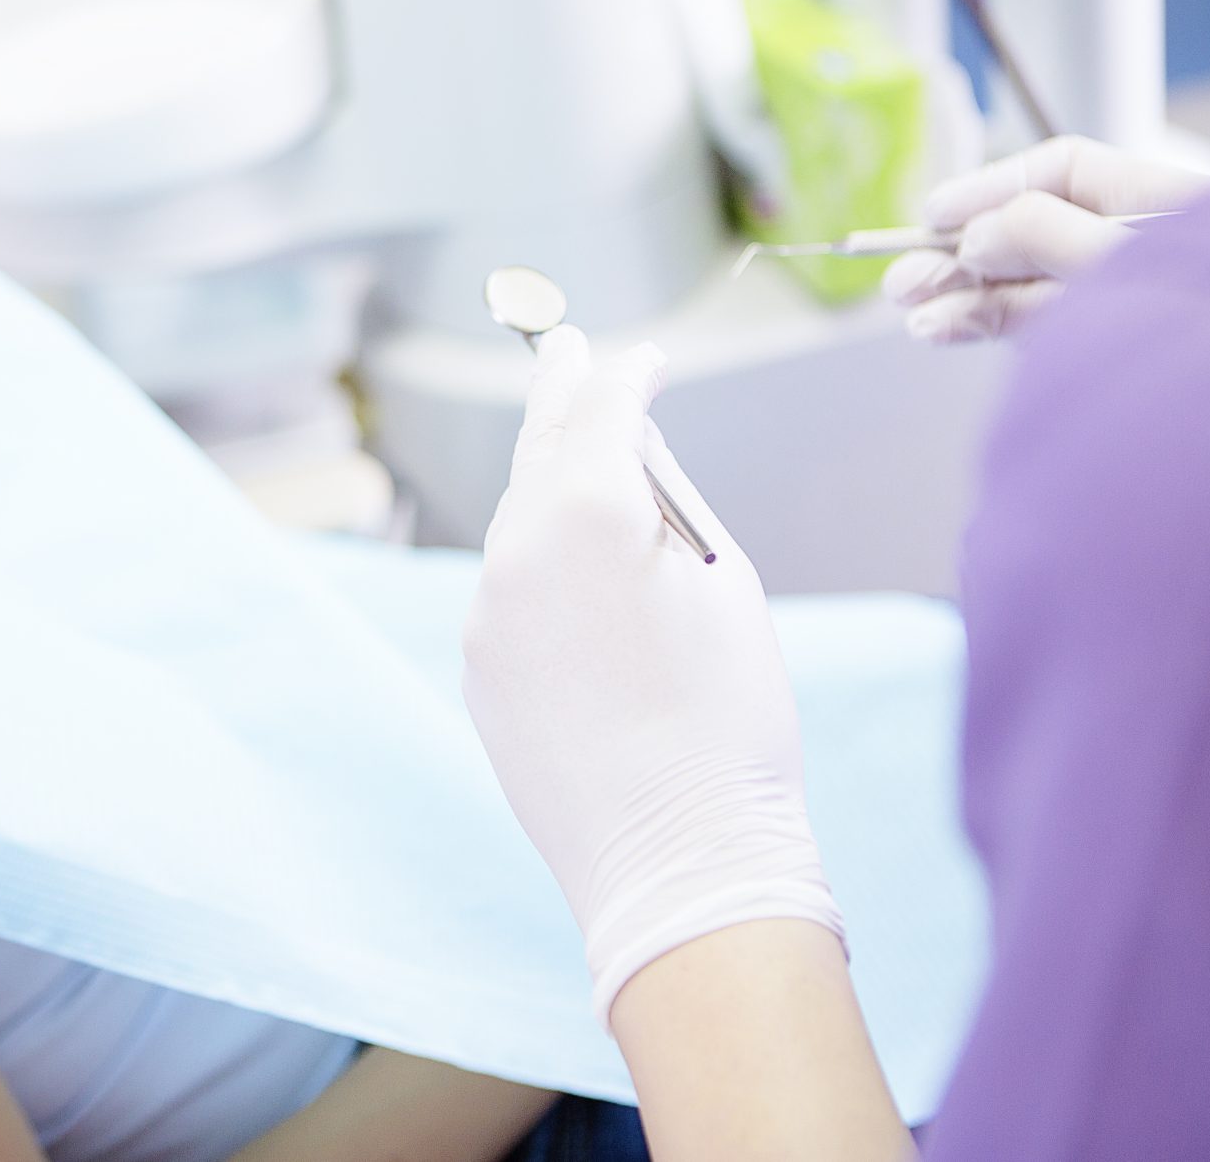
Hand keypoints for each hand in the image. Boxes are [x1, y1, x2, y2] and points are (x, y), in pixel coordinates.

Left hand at [463, 328, 838, 1029]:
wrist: (679, 861)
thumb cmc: (729, 723)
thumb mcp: (724, 581)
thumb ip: (664, 500)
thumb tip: (626, 456)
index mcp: (584, 514)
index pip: (600, 409)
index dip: (625, 375)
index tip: (641, 358)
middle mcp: (513, 552)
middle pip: (539, 451)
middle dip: (558, 398)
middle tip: (561, 348)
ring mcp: (485, 615)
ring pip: (518, 523)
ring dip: (549, 487)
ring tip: (579, 454)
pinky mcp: (480, 670)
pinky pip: (508, 590)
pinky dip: (538, 563)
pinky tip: (574, 570)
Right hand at [884, 135, 1209, 344]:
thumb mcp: (1128, 259)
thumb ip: (1047, 238)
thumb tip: (976, 235)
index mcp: (1162, 204)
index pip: (1063, 174)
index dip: (992, 187)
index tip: (935, 212)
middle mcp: (1140, 247)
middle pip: (1034, 232)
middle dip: (963, 252)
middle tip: (900, 278)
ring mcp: (1125, 301)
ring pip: (1028, 287)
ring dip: (964, 295)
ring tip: (911, 311)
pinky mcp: (1112, 351)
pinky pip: (1039, 328)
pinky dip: (988, 327)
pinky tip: (944, 329)